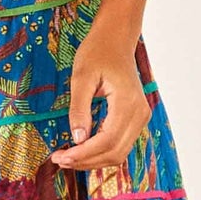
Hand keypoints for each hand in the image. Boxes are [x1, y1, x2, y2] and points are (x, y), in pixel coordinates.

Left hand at [50, 18, 150, 170]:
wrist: (116, 38)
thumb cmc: (98, 51)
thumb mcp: (81, 77)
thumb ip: (79, 108)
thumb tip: (77, 139)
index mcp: (128, 103)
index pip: (107, 142)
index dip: (83, 154)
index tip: (60, 157)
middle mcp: (139, 114)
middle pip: (115, 152)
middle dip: (86, 161)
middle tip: (59, 160)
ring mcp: (141, 117)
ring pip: (119, 152)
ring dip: (93, 160)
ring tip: (68, 157)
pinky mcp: (136, 118)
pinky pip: (120, 144)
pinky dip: (101, 152)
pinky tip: (81, 149)